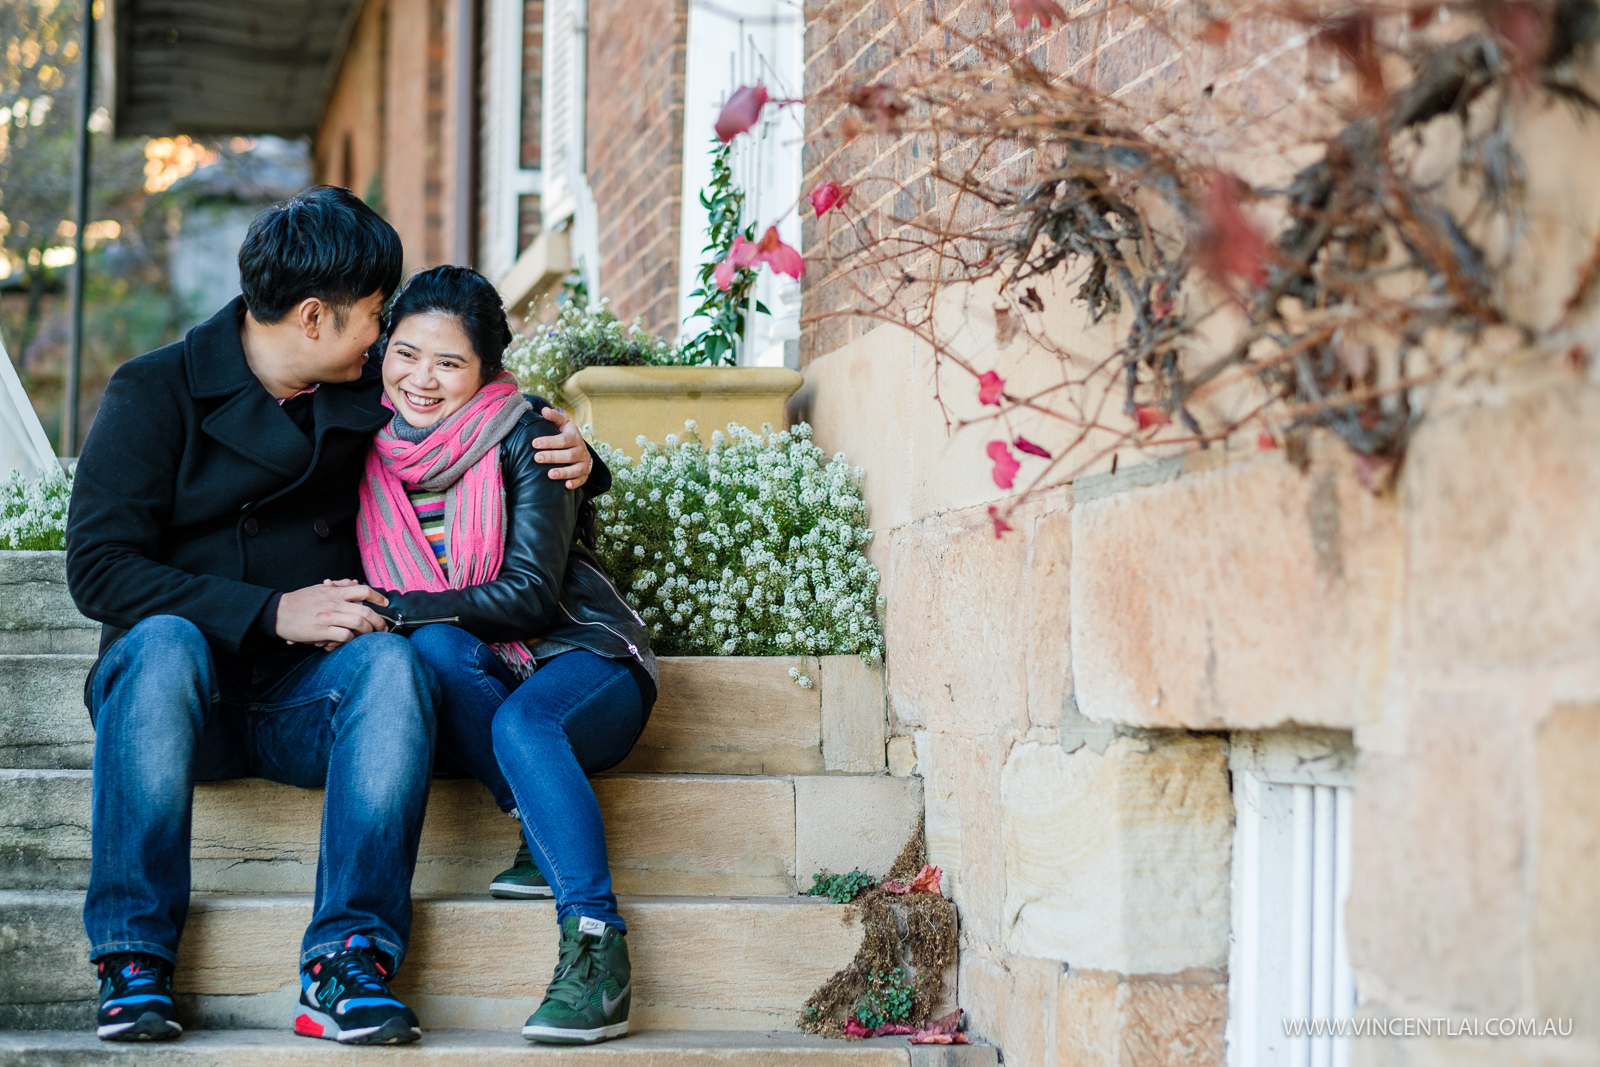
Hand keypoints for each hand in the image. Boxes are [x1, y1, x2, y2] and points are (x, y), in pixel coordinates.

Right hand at [276, 582, 390, 648]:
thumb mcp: (318, 589)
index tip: (386, 604)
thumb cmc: (298, 601)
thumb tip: (354, 582)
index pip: (362, 590)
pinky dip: (350, 640)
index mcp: (334, 592)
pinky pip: (344, 636)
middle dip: (379, 621)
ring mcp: (328, 617)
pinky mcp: (321, 631)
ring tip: (369, 637)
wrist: (276, 612)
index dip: (378, 597)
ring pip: (358, 623)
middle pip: (366, 611)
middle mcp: (334, 603)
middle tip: (384, 629)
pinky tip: (348, 642)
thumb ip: (337, 586)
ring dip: (367, 632)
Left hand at [531, 407, 592, 489]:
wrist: (582, 450)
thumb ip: (554, 417)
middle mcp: (580, 451)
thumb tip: (544, 410)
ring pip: (575, 469)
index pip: (562, 440)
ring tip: (549, 474)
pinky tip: (565, 486)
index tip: (534, 443)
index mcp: (574, 437)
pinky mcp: (584, 475)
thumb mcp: (563, 425)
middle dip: (551, 457)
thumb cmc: (567, 437)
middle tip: (536, 458)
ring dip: (563, 472)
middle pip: (567, 455)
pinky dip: (574, 483)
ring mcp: (583, 464)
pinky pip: (581, 480)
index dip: (548, 442)